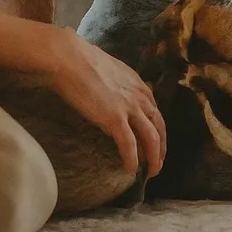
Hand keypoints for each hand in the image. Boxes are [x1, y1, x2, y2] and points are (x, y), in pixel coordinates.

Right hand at [47, 28, 166, 176]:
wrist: (70, 59)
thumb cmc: (82, 61)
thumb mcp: (110, 70)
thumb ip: (117, 85)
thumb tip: (112, 95)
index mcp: (137, 84)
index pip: (155, 110)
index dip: (156, 128)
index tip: (153, 141)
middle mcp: (139, 96)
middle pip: (159, 126)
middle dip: (161, 147)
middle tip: (158, 163)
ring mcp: (129, 108)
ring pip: (151, 138)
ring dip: (154, 158)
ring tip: (151, 172)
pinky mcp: (115, 119)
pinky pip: (129, 145)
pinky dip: (132, 159)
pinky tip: (130, 170)